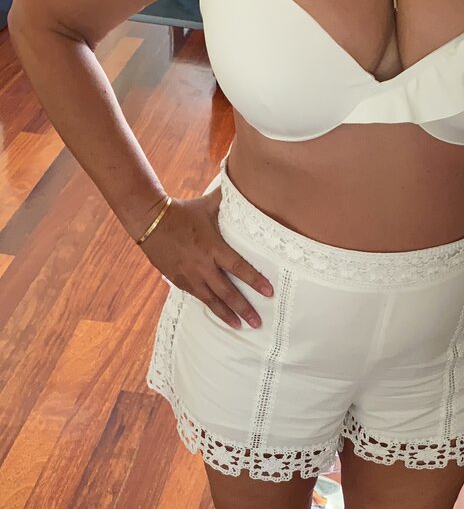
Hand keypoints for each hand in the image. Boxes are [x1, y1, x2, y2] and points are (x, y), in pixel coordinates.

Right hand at [139, 185, 273, 327]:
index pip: (238, 267)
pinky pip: (198, 297)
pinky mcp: (179, 281)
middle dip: (244, 308)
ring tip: (241, 326)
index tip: (269, 292)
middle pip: (227, 292)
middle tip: (258, 323)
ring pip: (211, 300)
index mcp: (212, 247)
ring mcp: (189, 275)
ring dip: (227, 315)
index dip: (255, 280)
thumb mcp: (207, 204)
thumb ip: (229, 200)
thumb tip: (248, 182)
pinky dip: (210, 307)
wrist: (149, 221)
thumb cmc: (182, 211)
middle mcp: (202, 265)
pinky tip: (220, 316)